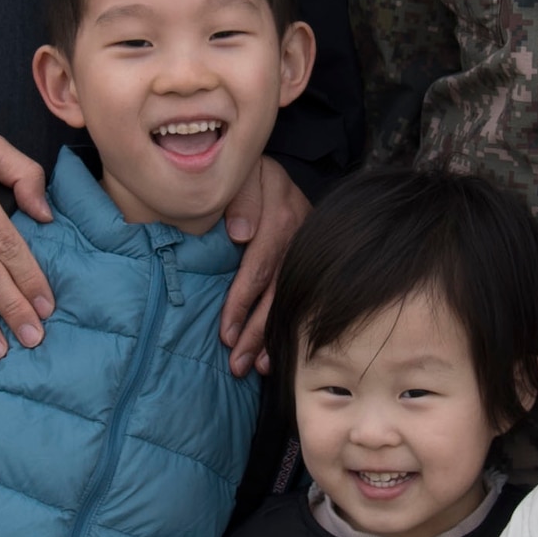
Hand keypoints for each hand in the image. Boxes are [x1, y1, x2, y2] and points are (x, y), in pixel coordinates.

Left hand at [219, 157, 311, 378]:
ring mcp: (309, 249)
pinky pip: (302, 296)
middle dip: (258, 332)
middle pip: (278, 291)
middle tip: (238, 365)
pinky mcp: (311, 260)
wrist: (274, 169)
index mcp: (281, 214)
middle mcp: (300, 235)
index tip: (226, 334)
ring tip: (258, 368)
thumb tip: (239, 234)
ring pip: (293, 299)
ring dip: (275, 336)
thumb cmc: (248, 172)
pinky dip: (290, 326)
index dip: (243, 302)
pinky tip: (278, 353)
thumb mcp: (243, 172)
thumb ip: (240, 198)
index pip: (260, 267)